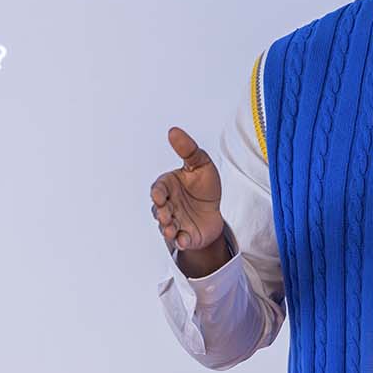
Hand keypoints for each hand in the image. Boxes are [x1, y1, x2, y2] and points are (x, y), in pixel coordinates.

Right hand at [151, 127, 230, 276]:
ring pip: (166, 227)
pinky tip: (184, 239)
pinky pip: (179, 241)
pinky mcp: (183, 236)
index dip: (157, 193)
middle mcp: (167, 206)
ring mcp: (174, 222)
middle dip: (161, 213)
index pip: (158, 189)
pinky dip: (180, 241)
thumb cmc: (204, 187)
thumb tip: (173, 130)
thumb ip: (188, 149)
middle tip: (166, 215)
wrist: (215, 212)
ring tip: (172, 230)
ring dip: (167, 229)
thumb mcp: (201, 164)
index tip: (159, 195)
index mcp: (168, 187)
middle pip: (159, 210)